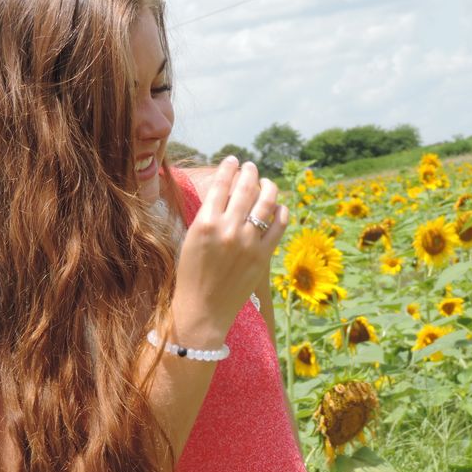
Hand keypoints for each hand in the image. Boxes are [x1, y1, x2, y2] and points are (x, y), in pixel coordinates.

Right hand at [171, 157, 288, 343]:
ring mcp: (248, 243)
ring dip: (268, 186)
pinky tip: (279, 207)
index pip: (220, 185)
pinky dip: (281, 212)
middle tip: (251, 167)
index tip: (233, 160)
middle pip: (245, 189)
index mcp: (204, 223)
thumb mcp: (189, 240)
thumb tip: (223, 195)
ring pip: (266, 203)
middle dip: (250, 172)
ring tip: (267, 182)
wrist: (203, 310)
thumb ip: (207, 217)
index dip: (228, 168)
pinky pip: (279, 226)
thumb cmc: (190, 276)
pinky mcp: (263, 256)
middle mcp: (227, 229)